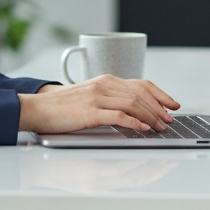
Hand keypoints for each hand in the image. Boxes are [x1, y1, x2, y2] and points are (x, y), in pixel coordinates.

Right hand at [17, 76, 179, 134]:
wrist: (37, 108)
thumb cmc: (61, 107)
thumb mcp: (89, 97)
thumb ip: (109, 99)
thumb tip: (132, 110)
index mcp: (104, 81)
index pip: (141, 84)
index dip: (160, 94)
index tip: (173, 104)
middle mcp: (103, 85)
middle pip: (141, 94)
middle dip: (159, 108)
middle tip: (170, 121)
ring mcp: (97, 97)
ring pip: (133, 104)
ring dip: (151, 117)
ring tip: (161, 127)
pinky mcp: (90, 112)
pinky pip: (119, 116)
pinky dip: (135, 123)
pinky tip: (143, 129)